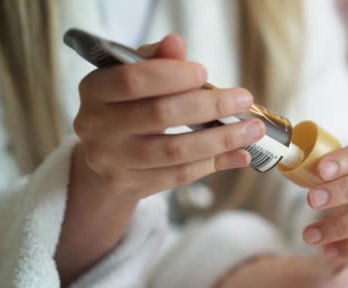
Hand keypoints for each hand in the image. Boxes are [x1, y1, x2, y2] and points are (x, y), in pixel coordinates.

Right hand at [57, 34, 264, 286]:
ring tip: (252, 129)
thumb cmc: (127, 106)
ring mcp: (114, 161)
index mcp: (95, 91)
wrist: (106, 158)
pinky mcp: (133, 185)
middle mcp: (97, 128)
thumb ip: (155, 60)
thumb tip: (176, 43)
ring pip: (175, 151)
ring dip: (221, 139)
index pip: (132, 81)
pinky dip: (215, 163)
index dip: (172, 76)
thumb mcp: (133, 77)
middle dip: (209, 106)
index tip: (205, 72)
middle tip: (243, 100)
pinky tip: (240, 154)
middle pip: (160, 116)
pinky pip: (181, 175)